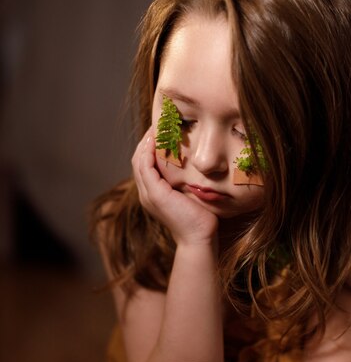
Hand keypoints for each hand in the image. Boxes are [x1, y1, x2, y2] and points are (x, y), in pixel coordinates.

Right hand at [132, 129, 218, 244]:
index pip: (145, 165)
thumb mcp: (191, 195)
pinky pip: (145, 167)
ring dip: (146, 142)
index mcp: (153, 194)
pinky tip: (156, 140)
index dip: (149, 148)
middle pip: (138, 160)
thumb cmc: (201, 219)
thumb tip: (197, 165)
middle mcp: (146, 194)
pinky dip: (148, 151)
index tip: (161, 132)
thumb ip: (187, 181)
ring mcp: (148, 194)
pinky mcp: (155, 194)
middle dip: (146, 141)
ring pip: (139, 161)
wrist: (200, 237)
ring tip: (156, 127)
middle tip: (157, 124)